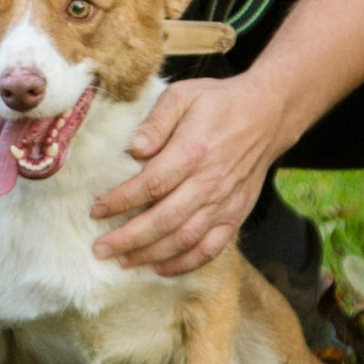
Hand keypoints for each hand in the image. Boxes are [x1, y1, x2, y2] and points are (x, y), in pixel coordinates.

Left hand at [90, 69, 285, 277]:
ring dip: (151, 255)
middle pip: (164, 220)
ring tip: (123, 261)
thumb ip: (156, 120)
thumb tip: (133, 147)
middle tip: (101, 249)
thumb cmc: (218, 103)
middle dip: (128, 238)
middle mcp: (209, 183)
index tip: (95, 211)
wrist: (267, 116)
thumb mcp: (183, 95)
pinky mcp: (235, 216)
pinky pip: (210, 248)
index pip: (151, 185)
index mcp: (193, 152)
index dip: (121, 202)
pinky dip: (185, 263)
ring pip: (184, 239)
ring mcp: (224, 203)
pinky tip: (161, 268)